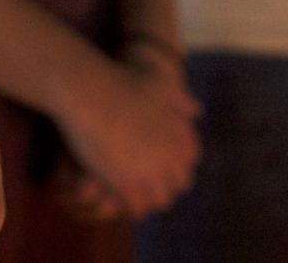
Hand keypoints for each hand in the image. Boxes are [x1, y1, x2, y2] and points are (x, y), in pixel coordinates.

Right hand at [49, 45, 200, 221]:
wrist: (89, 90)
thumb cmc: (121, 80)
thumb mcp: (160, 81)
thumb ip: (181, 97)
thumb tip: (198, 111)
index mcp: (182, 134)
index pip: (189, 161)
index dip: (175, 163)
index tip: (160, 162)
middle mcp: (172, 155)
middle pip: (179, 184)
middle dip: (165, 183)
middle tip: (146, 182)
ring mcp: (151, 171)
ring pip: (160, 200)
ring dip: (149, 198)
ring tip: (133, 195)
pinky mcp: (126, 183)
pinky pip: (137, 208)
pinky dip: (130, 206)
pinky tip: (118, 198)